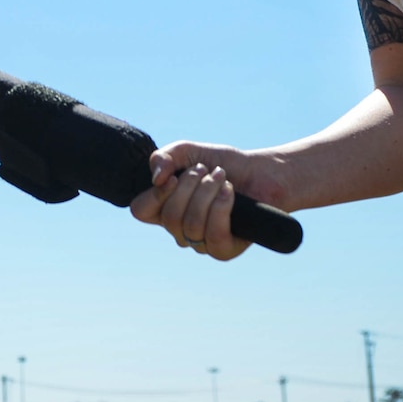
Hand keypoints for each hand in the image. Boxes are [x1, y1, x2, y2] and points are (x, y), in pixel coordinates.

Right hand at [128, 140, 290, 261]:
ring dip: (209, 192)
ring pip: (192, 225)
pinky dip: (222, 207)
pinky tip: (230, 192)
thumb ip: (164, 157)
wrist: (261, 172)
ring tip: (222, 178)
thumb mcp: (188, 151)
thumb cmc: (223, 163)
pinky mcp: (224, 250)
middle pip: (169, 217)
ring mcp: (201, 243)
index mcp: (165, 207)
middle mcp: (180, 229)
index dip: (154, 195)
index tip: (173, 177)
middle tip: (206, 170)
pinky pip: (214, 235)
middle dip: (190, 187)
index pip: (141, 211)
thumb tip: (156, 179)